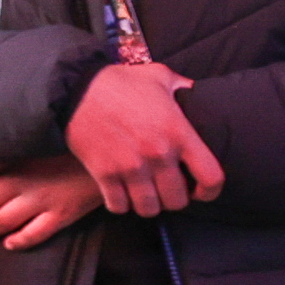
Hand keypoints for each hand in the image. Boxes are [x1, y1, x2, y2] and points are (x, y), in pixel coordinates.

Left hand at [0, 156, 107, 251]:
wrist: (103, 166)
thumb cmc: (64, 159)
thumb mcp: (28, 155)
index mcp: (17, 165)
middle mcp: (26, 183)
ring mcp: (43, 202)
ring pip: (7, 219)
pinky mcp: (60, 216)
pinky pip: (34, 234)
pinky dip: (19, 240)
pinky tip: (10, 243)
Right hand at [63, 61, 222, 216]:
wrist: (73, 87)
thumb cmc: (119, 81)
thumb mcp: (159, 76)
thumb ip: (183, 87)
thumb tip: (197, 93)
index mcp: (178, 132)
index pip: (211, 178)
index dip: (210, 191)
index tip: (200, 190)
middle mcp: (157, 154)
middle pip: (177, 201)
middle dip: (173, 198)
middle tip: (165, 189)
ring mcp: (129, 166)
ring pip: (148, 208)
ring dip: (147, 203)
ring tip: (143, 193)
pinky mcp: (103, 173)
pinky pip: (118, 206)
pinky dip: (120, 203)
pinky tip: (120, 192)